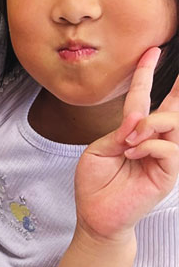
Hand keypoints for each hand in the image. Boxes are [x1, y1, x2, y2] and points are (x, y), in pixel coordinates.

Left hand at [75, 47, 178, 241]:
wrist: (96, 215)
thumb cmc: (96, 184)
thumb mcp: (99, 150)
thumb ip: (118, 132)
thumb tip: (138, 120)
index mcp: (134, 132)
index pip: (144, 97)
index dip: (147, 73)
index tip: (151, 50)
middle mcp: (154, 141)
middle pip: (172, 108)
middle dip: (176, 90)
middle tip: (176, 75)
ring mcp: (163, 157)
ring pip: (172, 124)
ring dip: (150, 124)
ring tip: (128, 138)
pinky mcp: (168, 174)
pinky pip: (168, 148)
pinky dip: (148, 145)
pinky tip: (132, 152)